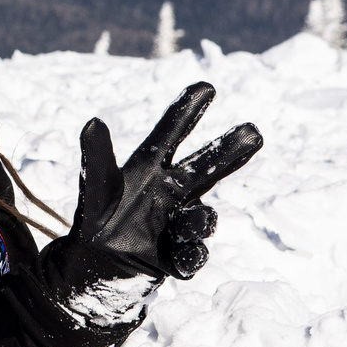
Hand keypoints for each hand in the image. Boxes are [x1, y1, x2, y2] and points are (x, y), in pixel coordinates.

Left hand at [45, 81, 260, 306]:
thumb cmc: (98, 214)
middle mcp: (172, 191)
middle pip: (207, 168)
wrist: (98, 260)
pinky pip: (193, 256)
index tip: (206, 85)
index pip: (171, 134)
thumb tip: (93, 121)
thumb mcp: (94, 186)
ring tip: (192, 218)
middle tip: (253, 131)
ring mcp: (179, 223)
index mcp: (151, 167)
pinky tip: (184, 257)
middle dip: (229, 151)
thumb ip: (95, 157)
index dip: (188, 110)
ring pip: (202, 218)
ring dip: (200, 218)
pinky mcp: (179, 256)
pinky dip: (191, 256)